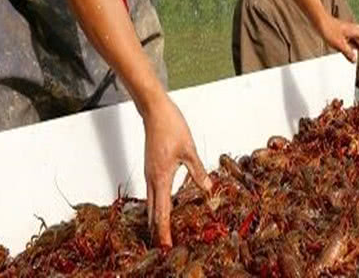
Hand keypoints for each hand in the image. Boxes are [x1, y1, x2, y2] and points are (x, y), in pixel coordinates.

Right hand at [142, 95, 211, 246]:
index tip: (166, 245)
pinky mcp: (151, 168)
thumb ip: (198, 171)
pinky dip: (155, 205)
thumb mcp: (189, 149)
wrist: (154, 112)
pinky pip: (151, 193)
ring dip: (156, 218)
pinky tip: (163, 207)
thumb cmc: (171, 126)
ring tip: (163, 232)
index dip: (163, 230)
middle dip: (158, 230)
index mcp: (161, 177)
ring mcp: (149, 174)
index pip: (161, 212)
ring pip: (150, 203)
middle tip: (164, 246)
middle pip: (152, 212)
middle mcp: (152, 179)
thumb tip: (208, 188)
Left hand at [320, 14, 358, 60]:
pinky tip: (353, 48)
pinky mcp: (341, 31)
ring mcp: (347, 30)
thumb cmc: (328, 29)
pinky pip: (352, 38)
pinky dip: (355, 43)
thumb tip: (354, 60)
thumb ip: (347, 53)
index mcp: (354, 30)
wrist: (319, 21)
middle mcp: (352, 29)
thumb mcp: (339, 44)